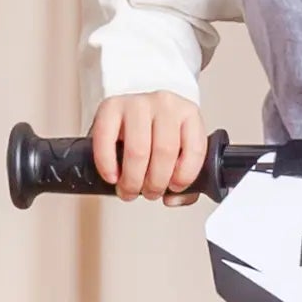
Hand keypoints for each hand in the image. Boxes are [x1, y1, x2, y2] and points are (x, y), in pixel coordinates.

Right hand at [90, 92, 206, 204]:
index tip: (173, 188)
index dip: (184, 176)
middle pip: (164, 152)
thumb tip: (172, 199)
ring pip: (138, 150)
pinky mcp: (110, 106)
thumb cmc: (156, 133)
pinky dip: (108, 164)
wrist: (131, 112)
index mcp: (189, 114)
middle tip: (149, 194)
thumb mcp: (178, 149)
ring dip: (133, 179)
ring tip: (130, 190)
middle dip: (155, 183)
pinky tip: (112, 177)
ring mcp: (137, 102)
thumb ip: (183, 177)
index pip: (194, 149)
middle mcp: (165, 103)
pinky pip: (107, 139)